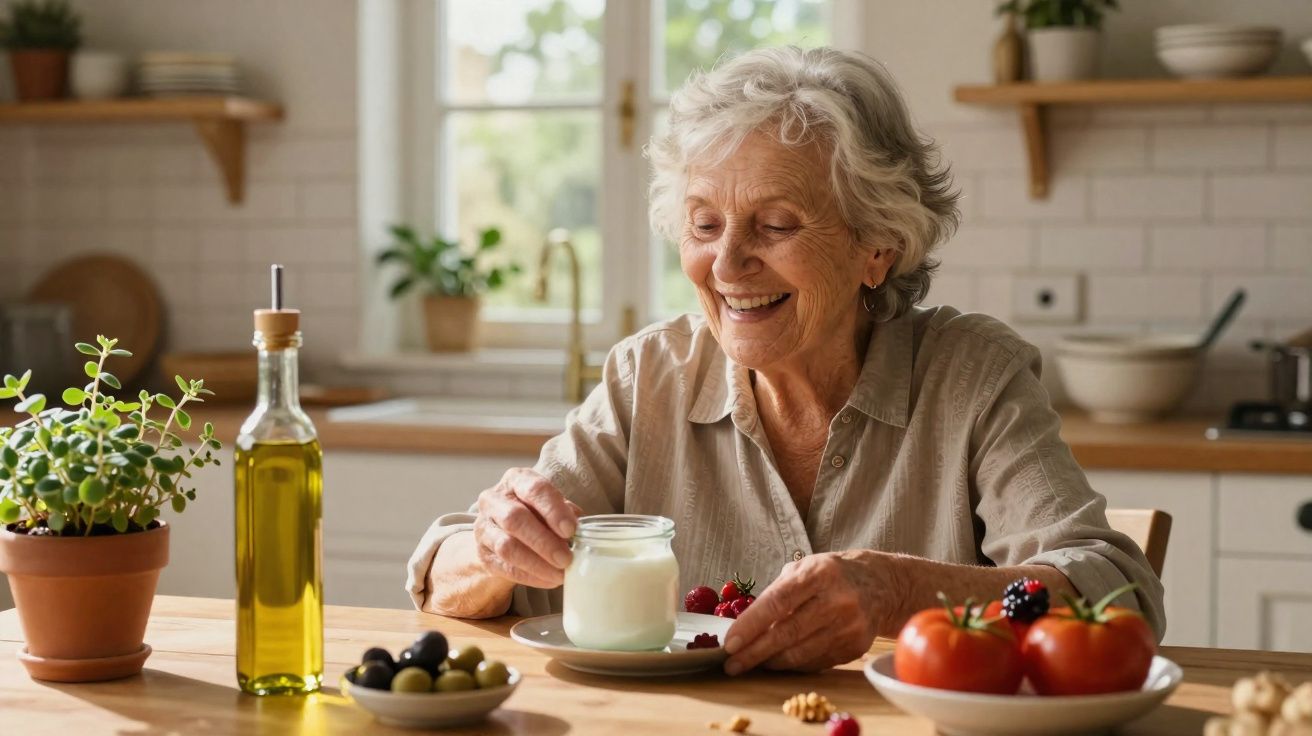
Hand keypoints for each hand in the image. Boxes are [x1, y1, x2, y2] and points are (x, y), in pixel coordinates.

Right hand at [473, 468, 582, 589]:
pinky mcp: (482, 553)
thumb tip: (580, 532)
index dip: (553, 510)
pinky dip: (530, 576)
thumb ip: (566, 514)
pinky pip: (505, 567)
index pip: (533, 489)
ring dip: (537, 563)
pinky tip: (548, 580)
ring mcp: (483, 527)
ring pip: (507, 546)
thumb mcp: (552, 505)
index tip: (571, 530)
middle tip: (566, 558)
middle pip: (515, 519)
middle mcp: (493, 500)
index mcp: (516, 480)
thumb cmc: (537, 513)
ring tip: (560, 574)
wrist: (507, 531)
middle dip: (544, 541)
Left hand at [723, 550, 901, 673]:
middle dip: (754, 652)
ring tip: (749, 664)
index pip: (778, 602)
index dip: (750, 625)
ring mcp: (849, 626)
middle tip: (731, 664)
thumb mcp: (804, 569)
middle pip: (787, 633)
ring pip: (800, 653)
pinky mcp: (855, 647)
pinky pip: (815, 662)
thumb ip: (776, 594)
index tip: (730, 643)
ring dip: (770, 662)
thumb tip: (744, 627)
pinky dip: (792, 665)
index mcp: (819, 573)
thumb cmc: (831, 575)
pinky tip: (777, 662)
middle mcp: (837, 600)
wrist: (880, 585)